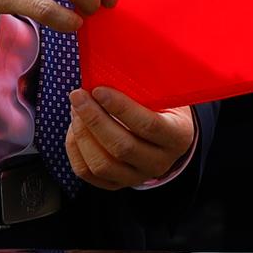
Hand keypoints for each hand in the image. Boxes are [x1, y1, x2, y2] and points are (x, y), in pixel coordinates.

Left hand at [66, 86, 195, 189]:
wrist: (166, 133)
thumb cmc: (161, 105)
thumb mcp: (164, 93)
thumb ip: (144, 85)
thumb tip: (109, 69)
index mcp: (178, 137)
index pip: (149, 126)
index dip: (121, 108)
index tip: (99, 90)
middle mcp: (160, 162)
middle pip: (122, 147)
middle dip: (94, 119)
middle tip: (78, 96)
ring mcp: (137, 176)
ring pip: (102, 164)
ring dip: (82, 134)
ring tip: (75, 110)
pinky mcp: (115, 184)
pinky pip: (87, 173)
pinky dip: (75, 149)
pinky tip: (74, 128)